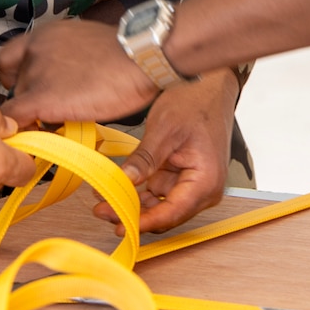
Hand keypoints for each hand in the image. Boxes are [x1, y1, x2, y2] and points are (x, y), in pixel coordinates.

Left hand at [0, 18, 160, 126]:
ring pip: (20, 101)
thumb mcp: (86, 45)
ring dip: (36, 113)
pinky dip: (21, 130)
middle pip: (15, 82)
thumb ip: (66, 58)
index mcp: (45, 34)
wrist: (139, 58)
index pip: (8, 57)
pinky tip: (38, 138)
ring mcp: (35, 72)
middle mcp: (34, 49)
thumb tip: (63, 79)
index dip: (15, 76)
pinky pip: (15, 118)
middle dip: (31, 97)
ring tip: (64, 120)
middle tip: (54, 109)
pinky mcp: (41, 97)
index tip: (29, 88)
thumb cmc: (124, 55)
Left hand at [92, 69, 239, 235]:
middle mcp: (204, 189)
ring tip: (103, 199)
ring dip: (134, 204)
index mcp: (206, 180)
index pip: (172, 212)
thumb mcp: (165, 129)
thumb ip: (145, 159)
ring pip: (160, 206)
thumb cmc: (195, 103)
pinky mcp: (182, 177)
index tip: (118, 223)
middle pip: (166, 214)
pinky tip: (118, 187)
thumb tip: (124, 182)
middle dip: (134, 214)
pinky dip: (140, 192)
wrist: (207, 87)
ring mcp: (193, 184)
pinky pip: (160, 193)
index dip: (143, 222)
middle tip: (102, 209)